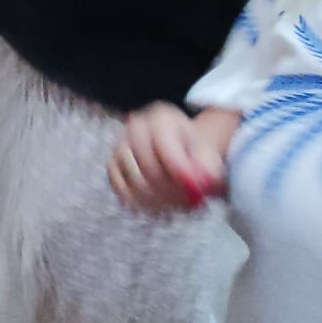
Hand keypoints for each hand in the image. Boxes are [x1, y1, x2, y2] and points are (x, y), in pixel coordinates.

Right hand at [108, 102, 227, 212]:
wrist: (180, 149)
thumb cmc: (194, 152)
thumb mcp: (209, 156)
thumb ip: (208, 169)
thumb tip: (199, 184)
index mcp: (162, 118)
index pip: (163, 144)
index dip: (178, 170)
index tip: (194, 191)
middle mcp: (135, 127)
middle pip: (146, 164)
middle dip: (169, 189)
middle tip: (187, 203)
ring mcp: (121, 145)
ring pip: (133, 179)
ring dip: (156, 199)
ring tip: (175, 203)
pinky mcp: (112, 164)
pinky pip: (119, 187)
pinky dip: (138, 201)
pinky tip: (157, 204)